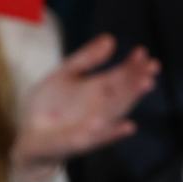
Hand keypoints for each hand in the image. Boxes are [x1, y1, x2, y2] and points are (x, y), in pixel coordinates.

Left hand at [13, 34, 159, 181]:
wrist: (30, 134)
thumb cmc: (50, 104)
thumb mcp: (65, 74)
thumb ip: (87, 58)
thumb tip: (111, 38)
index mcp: (99, 89)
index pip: (121, 75)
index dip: (133, 64)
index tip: (142, 52)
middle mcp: (102, 107)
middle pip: (124, 92)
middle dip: (138, 80)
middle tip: (151, 67)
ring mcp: (94, 126)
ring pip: (117, 112)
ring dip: (131, 100)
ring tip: (145, 84)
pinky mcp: (79, 142)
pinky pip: (99, 138)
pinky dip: (113, 133)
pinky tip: (129, 126)